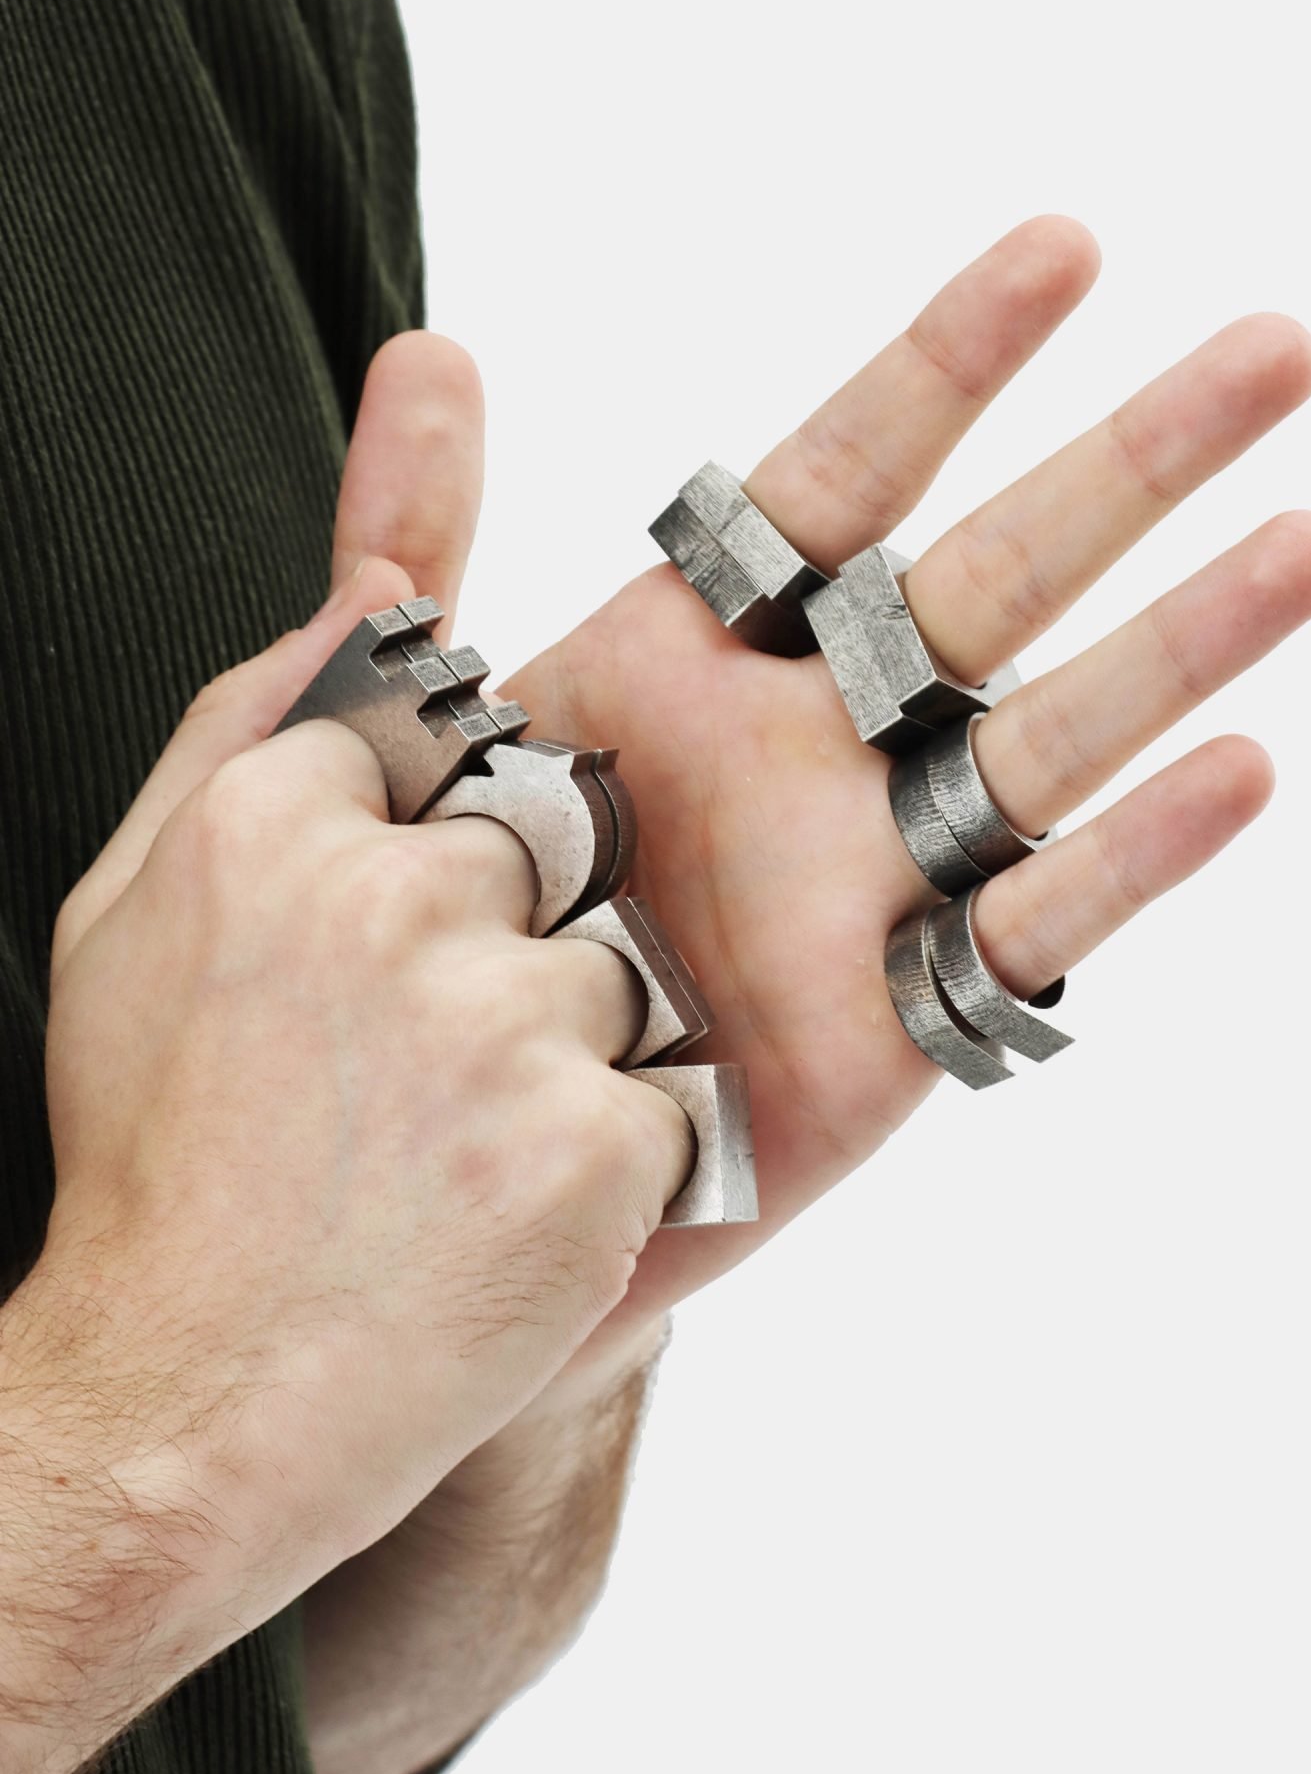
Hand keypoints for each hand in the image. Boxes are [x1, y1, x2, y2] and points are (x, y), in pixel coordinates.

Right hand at [34, 383, 694, 1682]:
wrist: (181, 1404)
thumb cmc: (175, 1133)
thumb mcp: (180, 863)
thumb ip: (313, 640)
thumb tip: (439, 370)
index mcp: (278, 803)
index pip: (457, 747)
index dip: (433, 871)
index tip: (364, 980)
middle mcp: (389, 887)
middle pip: (563, 849)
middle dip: (510, 954)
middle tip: (391, 1086)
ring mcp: (498, 1016)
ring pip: (629, 973)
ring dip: (564, 1063)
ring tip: (430, 1167)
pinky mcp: (598, 1144)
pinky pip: (671, 1100)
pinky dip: (610, 1166)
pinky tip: (488, 1229)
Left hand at [496, 217, 1310, 1363]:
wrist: (450, 1168)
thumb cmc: (433, 941)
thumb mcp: (397, 728)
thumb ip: (419, 547)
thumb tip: (434, 348)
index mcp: (696, 656)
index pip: (841, 481)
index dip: (949, 366)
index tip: (1064, 246)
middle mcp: (812, 746)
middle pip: (995, 579)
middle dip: (1132, 466)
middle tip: (1280, 348)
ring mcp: (873, 877)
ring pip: (1053, 737)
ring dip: (1184, 644)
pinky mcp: (907, 1019)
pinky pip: (1033, 929)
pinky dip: (1128, 859)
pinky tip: (1237, 771)